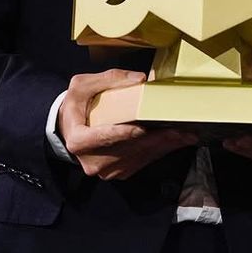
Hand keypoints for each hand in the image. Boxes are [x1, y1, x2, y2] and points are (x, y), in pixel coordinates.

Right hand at [57, 69, 197, 180]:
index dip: (123, 134)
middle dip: (155, 139)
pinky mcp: (117, 173)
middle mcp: (92, 161)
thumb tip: (139, 79)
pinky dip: (157, 152)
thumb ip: (109, 79)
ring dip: (162, 147)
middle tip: (179, 131)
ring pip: (138, 158)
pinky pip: (140, 163)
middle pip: (128, 149)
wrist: (67, 129)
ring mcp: (105, 171)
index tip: (142, 128)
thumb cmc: (75, 106)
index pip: (103, 137)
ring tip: (184, 136)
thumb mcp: (82, 86)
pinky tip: (173, 143)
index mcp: (79, 140)